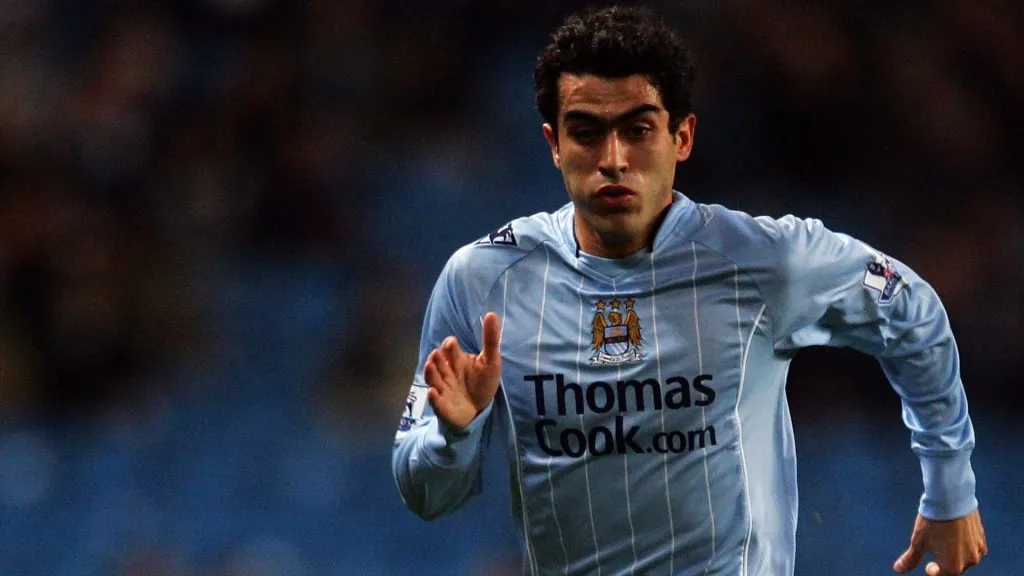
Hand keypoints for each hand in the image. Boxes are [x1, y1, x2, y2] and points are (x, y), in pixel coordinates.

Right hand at [423, 312, 501, 430]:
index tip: (451, 344)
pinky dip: (434, 397)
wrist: (479, 409)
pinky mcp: (443, 405)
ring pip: (433, 378)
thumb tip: (492, 313)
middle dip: (436, 358)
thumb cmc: (482, 383)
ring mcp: (443, 388)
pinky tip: (433, 393)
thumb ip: (490, 339)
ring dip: (430, 372)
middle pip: (437, 362)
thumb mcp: (491, 361)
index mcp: (457, 360)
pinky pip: (436, 401)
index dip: (449, 345)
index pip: (449, 348)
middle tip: (437, 355)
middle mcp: (446, 372)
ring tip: (430, 366)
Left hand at [893, 509, 987, 574]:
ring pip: (966, 557)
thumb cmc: (933, 522)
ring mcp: (978, 550)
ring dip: (956, 553)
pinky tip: (956, 535)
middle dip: (945, 561)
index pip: (942, 575)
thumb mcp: (918, 541)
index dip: (933, 571)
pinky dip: (965, 545)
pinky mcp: (982, 538)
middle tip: (936, 550)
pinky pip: (974, 548)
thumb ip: (911, 559)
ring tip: (945, 540)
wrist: (950, 500)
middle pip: (955, 567)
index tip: (929, 564)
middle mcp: (969, 562)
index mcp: (952, 567)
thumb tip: (898, 569)